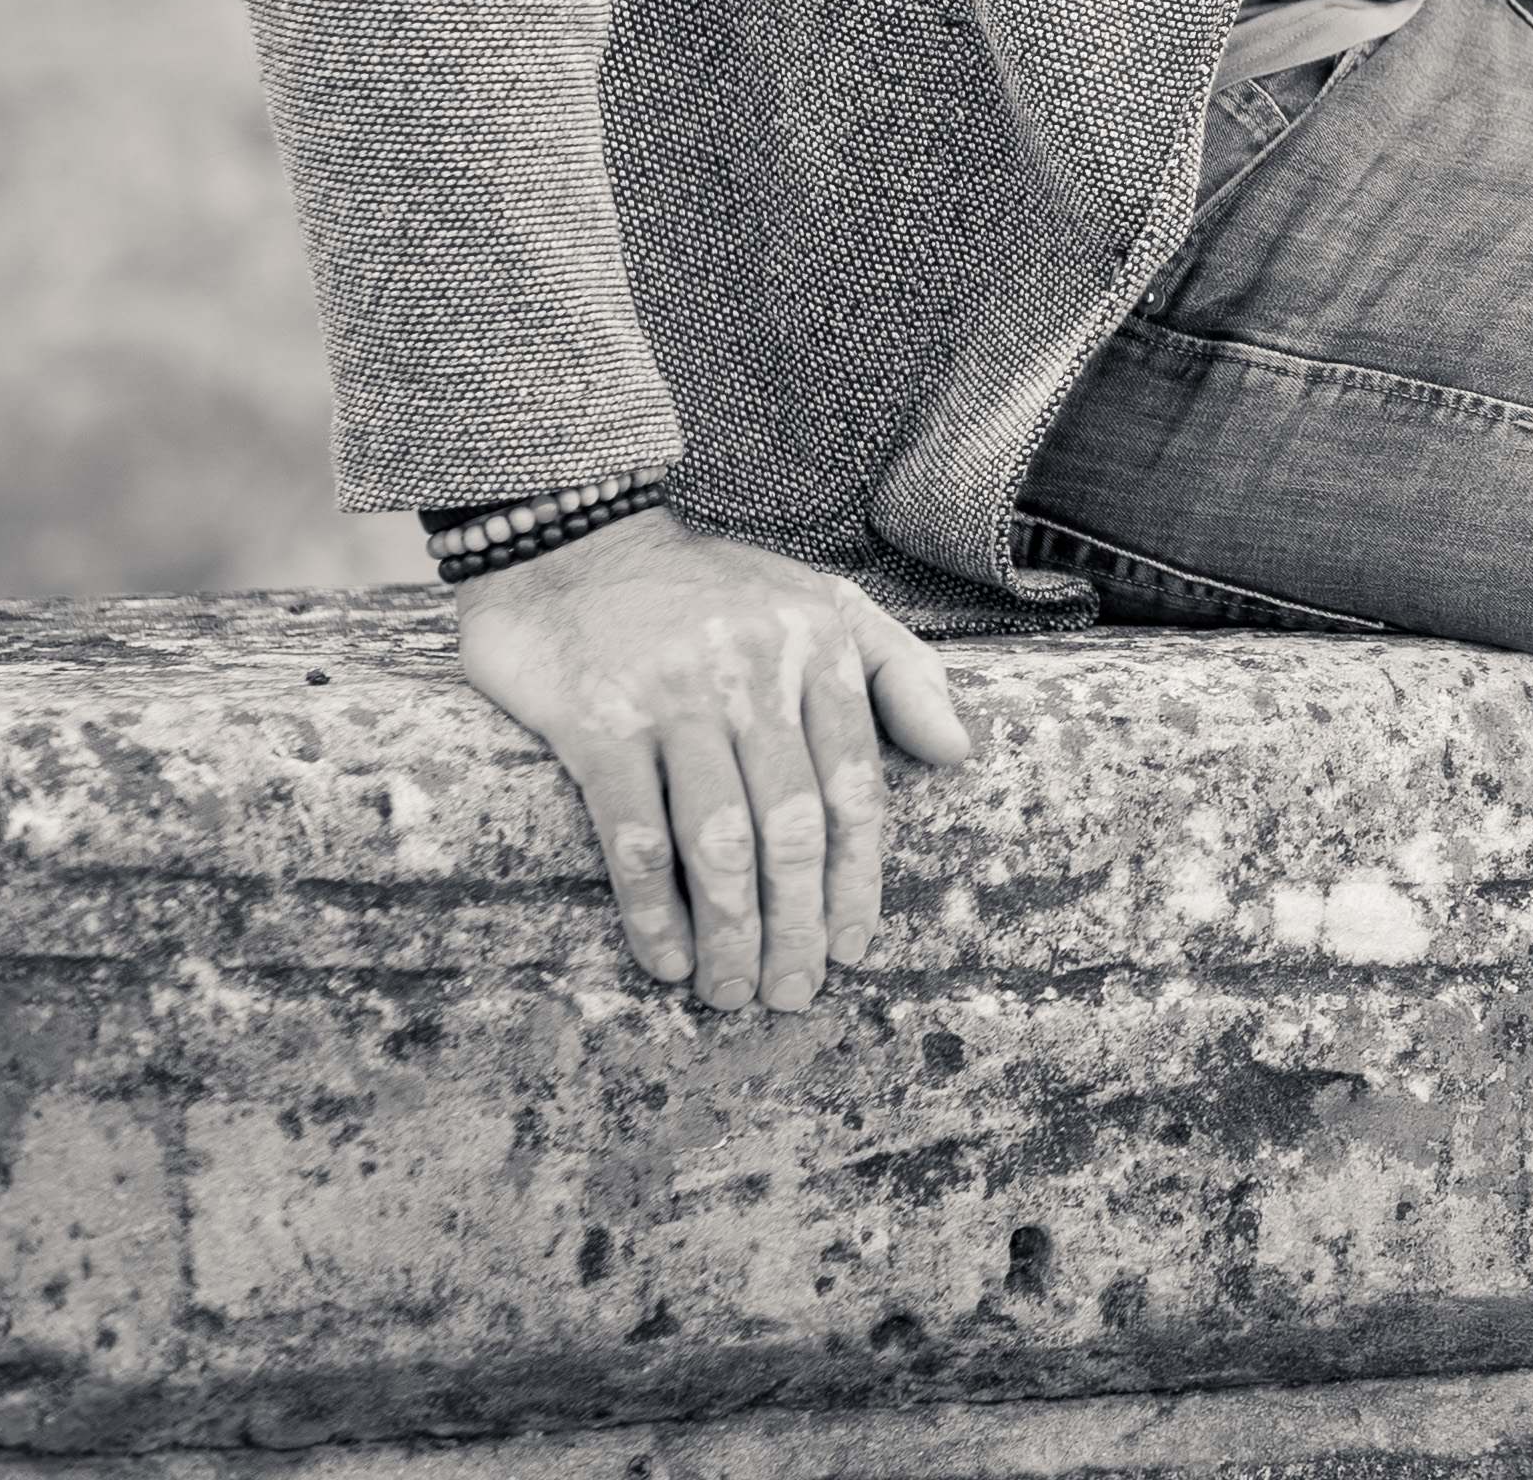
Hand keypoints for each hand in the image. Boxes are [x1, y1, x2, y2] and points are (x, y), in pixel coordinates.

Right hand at [452, 505, 976, 1013]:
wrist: (572, 540)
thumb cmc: (705, 588)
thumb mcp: (820, 602)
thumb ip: (897, 671)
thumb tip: (960, 753)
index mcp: (815, 645)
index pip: (855, 786)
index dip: (856, 878)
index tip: (852, 947)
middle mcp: (752, 670)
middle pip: (793, 826)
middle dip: (798, 923)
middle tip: (792, 992)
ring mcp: (673, 696)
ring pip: (720, 841)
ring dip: (733, 931)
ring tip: (733, 991)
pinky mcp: (596, 720)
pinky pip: (635, 833)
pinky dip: (654, 907)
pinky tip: (667, 957)